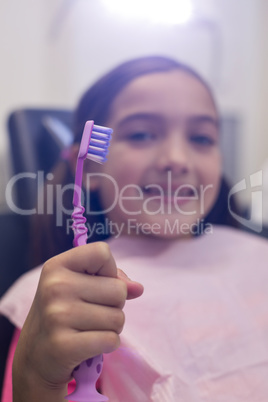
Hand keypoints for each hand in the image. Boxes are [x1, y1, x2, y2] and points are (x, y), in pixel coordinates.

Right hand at [13, 242, 142, 400]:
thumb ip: (112, 279)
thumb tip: (138, 288)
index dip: (109, 270)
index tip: (95, 283)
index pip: (102, 252)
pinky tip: (89, 344)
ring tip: (89, 328)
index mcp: (56, 266)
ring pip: (118, 318)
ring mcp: (57, 316)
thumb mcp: (79, 285)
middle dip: (114, 305)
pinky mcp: (63, 346)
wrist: (35, 356)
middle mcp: (55, 287)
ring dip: (111, 327)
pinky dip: (108, 344)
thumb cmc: (64, 312)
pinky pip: (111, 340)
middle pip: (118, 290)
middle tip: (91, 313)